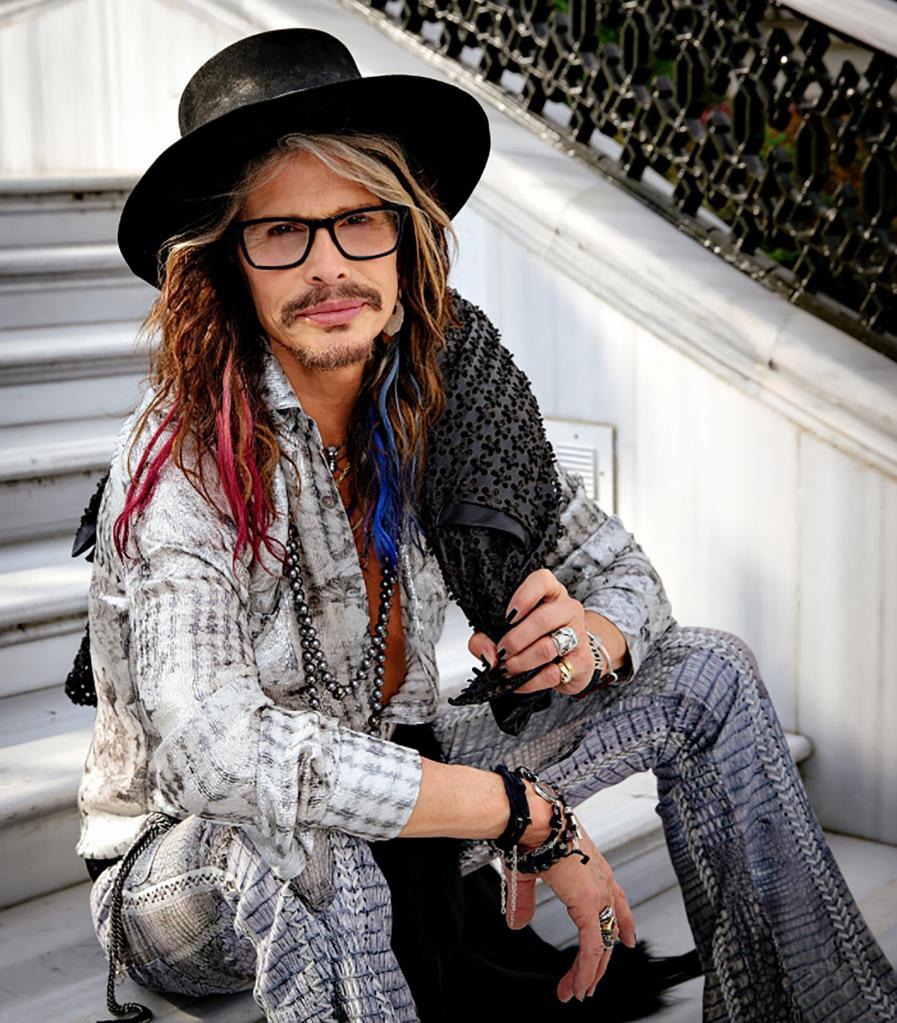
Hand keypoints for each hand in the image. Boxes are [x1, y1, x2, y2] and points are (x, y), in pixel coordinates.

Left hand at [467, 568, 595, 695]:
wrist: (569, 661)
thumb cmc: (534, 638)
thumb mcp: (505, 631)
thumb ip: (486, 637)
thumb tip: (488, 655)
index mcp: (550, 592)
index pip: (542, 580)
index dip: (523, 596)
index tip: (507, 616)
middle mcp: (567, 608)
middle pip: (543, 619)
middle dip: (515, 640)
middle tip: (501, 652)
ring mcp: (578, 634)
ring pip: (547, 648)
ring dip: (521, 663)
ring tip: (508, 669)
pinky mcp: (582, 661)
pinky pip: (553, 673)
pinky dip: (530, 682)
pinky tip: (520, 681)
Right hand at [504, 826, 636, 1002]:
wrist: (534, 819)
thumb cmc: (533, 833)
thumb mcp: (530, 872)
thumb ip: (526, 900)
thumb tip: (517, 924)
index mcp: (592, 868)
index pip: (616, 901)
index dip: (623, 922)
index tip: (627, 940)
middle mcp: (602, 881)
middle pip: (609, 928)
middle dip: (599, 960)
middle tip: (589, 982)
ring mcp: (599, 893)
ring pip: (603, 943)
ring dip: (589, 971)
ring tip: (577, 991)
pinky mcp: (590, 904)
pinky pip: (593, 946)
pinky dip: (585, 969)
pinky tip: (577, 985)